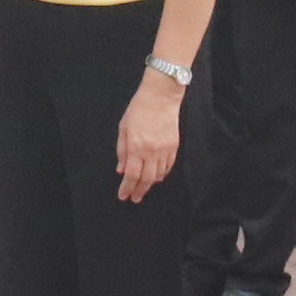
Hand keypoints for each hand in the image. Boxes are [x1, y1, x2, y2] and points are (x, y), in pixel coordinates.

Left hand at [116, 70, 184, 201]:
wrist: (161, 97)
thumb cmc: (139, 109)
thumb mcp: (123, 128)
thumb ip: (122, 150)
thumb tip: (121, 169)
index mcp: (136, 147)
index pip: (131, 175)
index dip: (127, 188)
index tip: (123, 196)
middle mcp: (151, 151)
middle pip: (146, 179)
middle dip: (139, 191)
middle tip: (134, 198)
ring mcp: (164, 150)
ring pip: (159, 175)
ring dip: (150, 184)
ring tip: (143, 188)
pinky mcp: (174, 146)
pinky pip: (168, 166)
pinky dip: (162, 174)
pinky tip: (157, 176)